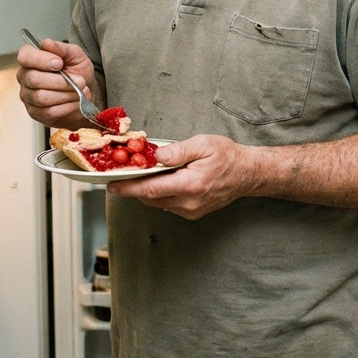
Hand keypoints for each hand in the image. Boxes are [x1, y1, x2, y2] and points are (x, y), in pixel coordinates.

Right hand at [16, 37, 97, 128]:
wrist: (87, 94)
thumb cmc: (78, 72)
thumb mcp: (76, 56)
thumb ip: (62, 48)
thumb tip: (46, 43)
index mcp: (31, 59)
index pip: (24, 56)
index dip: (41, 60)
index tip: (59, 63)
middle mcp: (24, 78)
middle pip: (34, 79)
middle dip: (62, 81)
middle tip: (80, 80)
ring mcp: (28, 97)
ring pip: (42, 97)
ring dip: (67, 94)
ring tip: (80, 91)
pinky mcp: (36, 113)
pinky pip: (49, 112)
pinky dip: (68, 107)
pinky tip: (76, 102)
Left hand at [106, 134, 257, 219]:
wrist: (247, 174)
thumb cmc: (227, 157)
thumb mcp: (203, 144)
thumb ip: (178, 150)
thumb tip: (156, 155)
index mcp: (190, 184)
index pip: (150, 189)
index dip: (127, 187)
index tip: (111, 184)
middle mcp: (188, 202)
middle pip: (149, 197)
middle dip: (134, 186)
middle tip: (122, 173)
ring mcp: (190, 210)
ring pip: (157, 202)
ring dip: (147, 190)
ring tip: (142, 173)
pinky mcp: (192, 213)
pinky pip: (167, 204)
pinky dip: (159, 193)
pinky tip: (162, 180)